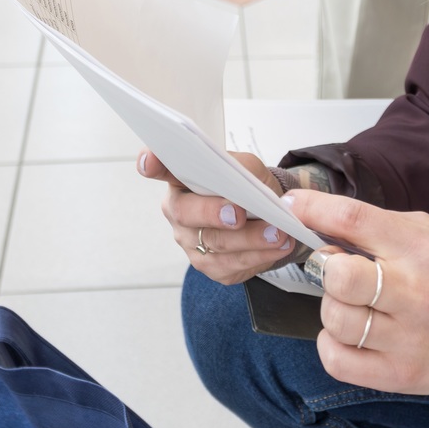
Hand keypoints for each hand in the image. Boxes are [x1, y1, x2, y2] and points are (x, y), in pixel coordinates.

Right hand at [138, 149, 294, 283]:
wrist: (265, 212)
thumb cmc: (248, 184)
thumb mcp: (248, 167)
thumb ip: (239, 168)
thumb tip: (240, 181)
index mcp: (182, 179)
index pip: (162, 168)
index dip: (153, 164)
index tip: (150, 161)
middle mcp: (179, 212)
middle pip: (188, 214)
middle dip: (214, 214)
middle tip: (239, 214)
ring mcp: (190, 242)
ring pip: (215, 245)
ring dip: (250, 240)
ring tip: (278, 233)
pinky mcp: (209, 266)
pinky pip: (231, 266)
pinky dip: (259, 256)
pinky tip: (278, 247)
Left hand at [283, 191, 428, 406]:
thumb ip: (381, 226)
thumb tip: (322, 219)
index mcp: (424, 248)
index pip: (355, 219)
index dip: (313, 208)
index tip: (292, 205)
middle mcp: (417, 292)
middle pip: (339, 275)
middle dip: (326, 266)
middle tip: (335, 266)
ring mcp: (408, 338)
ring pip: (334, 318)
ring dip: (332, 305)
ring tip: (352, 301)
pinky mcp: (399, 374)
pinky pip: (336, 360)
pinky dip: (331, 343)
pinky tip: (349, 332)